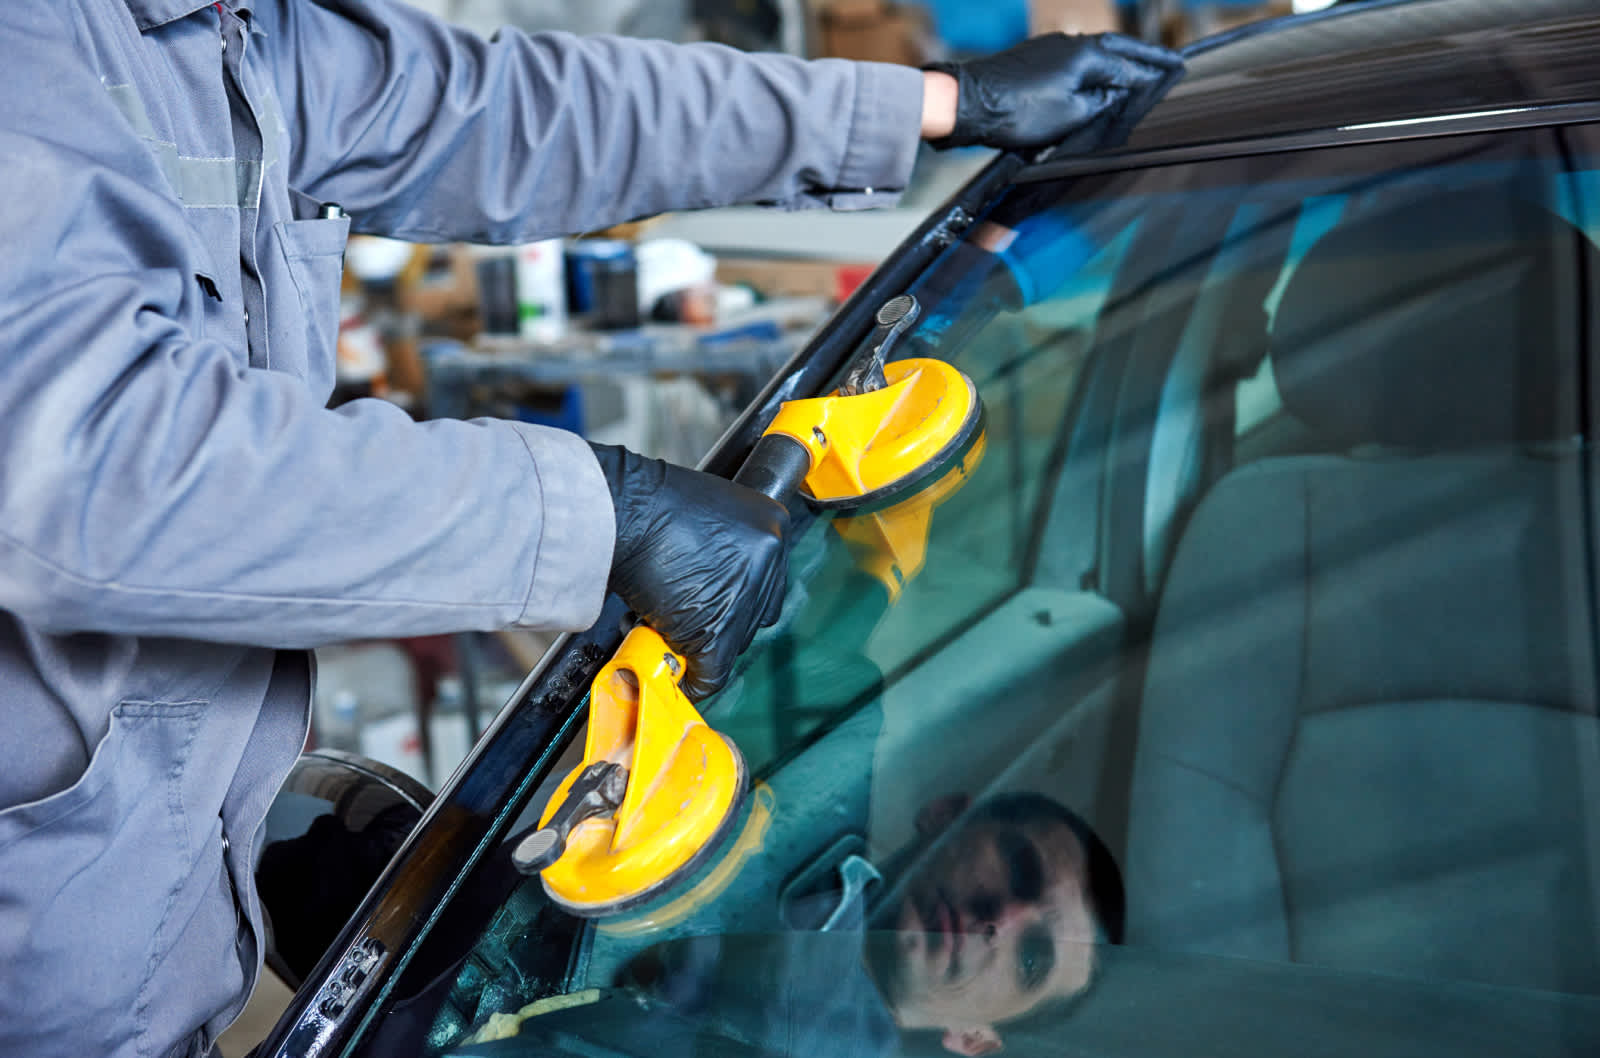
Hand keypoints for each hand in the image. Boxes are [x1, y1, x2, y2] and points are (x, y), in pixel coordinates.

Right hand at [590, 443, 787, 700]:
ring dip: (703, 642)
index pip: (768, 580)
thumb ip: (725, 547)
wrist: (622, 510)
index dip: (738, 596)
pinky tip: (676, 672)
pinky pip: (713, 672)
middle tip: (689, 616)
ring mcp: (747, 593)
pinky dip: (693, 678)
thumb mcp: (708, 511)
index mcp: (772, 524)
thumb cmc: (649, 505)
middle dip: (722, 620)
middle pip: (755, 613)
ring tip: (669, 627)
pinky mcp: (720, 628)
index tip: (718, 602)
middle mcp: (769, 557)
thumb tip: (717, 579)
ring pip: (734, 642)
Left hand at [923, 33, 1183, 152]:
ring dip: (1116, 62)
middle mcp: (1072, 43)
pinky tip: (1094, 79)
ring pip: (1095, 53)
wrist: (968, 103)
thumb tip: (1117, 92)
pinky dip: (1091, 68)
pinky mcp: (1033, 56)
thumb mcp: (1070, 116)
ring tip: (1135, 74)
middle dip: (1143, 59)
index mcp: (1087, 56)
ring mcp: (1051, 47)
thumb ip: (1101, 102)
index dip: (1154, 73)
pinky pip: (1074, 60)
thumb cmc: (1016, 112)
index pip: (1131, 66)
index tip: (1176, 71)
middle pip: (1117, 50)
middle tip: (1167, 63)